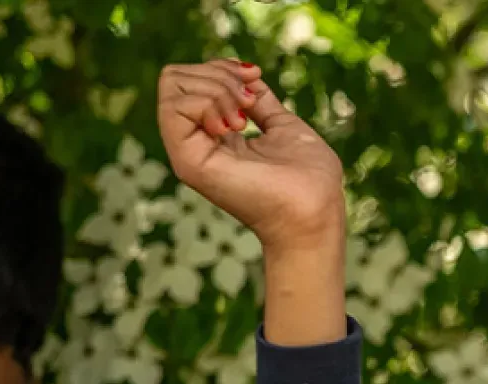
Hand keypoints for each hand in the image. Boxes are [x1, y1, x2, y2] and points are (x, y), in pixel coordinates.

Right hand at [157, 59, 345, 247]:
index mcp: (213, 135)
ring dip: (217, 88)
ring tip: (244, 118)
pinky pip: (175, 107)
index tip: (255, 80)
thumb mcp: (282, 125)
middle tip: (249, 104)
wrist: (315, 212)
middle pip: (176, 77)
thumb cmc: (309, 178)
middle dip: (219, 75)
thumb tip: (247, 74)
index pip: (190, 80)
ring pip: (173, 86)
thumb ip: (259, 102)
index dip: (222, 68)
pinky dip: (209, 103)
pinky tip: (234, 126)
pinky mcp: (187, 162)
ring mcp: (187, 153)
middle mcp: (195, 143)